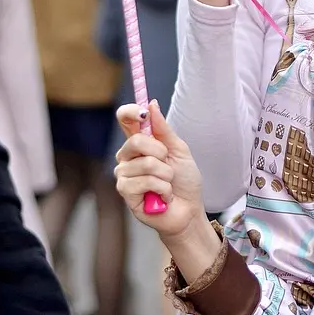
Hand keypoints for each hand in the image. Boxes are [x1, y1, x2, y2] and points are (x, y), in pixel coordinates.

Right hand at [115, 100, 204, 238]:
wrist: (189, 210)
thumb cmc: (184, 180)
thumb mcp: (179, 150)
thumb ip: (164, 130)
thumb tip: (152, 104)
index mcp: (140, 143)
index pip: (125, 120)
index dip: (130, 111)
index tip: (143, 112)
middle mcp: (128, 157)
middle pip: (136, 141)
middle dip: (160, 152)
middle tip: (168, 164)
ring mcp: (124, 175)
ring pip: (146, 164)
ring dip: (166, 175)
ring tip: (168, 185)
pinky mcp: (126, 193)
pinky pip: (146, 181)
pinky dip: (163, 189)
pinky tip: (163, 197)